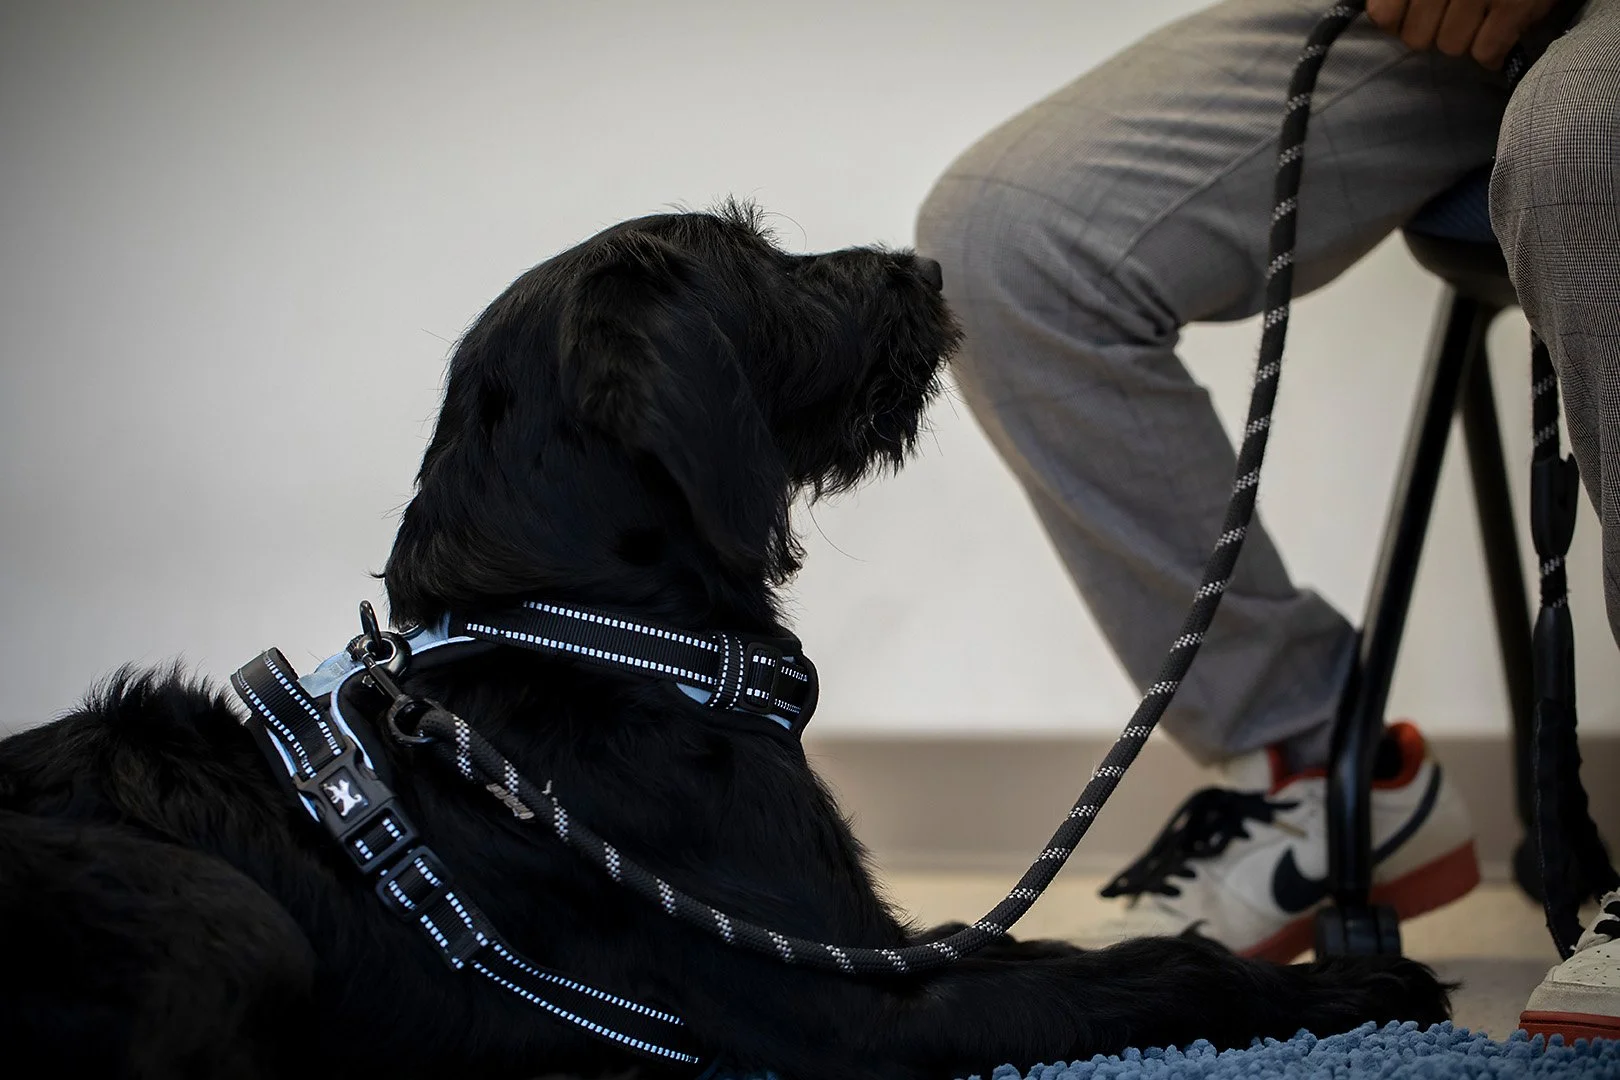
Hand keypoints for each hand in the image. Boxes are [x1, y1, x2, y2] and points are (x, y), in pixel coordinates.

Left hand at [1365, 0, 1559, 69]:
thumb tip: (1385, 20)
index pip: (1384, 16)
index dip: (1397, 23)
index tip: (1414, 16)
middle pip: (1417, 39)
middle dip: (1435, 32)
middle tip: (1456, 17)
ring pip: (1451, 47)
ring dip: (1467, 39)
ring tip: (1482, 18)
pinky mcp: (1512, 4)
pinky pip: (1487, 51)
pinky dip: (1494, 52)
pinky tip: (1501, 35)